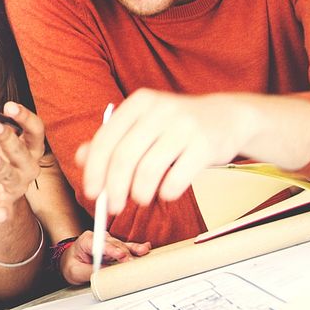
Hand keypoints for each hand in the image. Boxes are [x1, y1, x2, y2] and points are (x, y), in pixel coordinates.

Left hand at [0, 102, 45, 219]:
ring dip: (2, 168)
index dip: (24, 117)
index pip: (35, 130)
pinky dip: (4, 213)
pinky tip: (0, 215)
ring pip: (13, 176)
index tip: (9, 106)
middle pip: (22, 151)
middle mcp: (30, 167)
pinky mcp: (6, 202)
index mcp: (31, 148)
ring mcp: (20, 185)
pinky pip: (7, 209)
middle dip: (8, 138)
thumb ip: (0, 127)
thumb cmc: (0, 162)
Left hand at [60, 231, 150, 284]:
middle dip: (125, 254)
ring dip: (133, 250)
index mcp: (87, 241)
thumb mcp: (75, 271)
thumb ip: (89, 271)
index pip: (101, 245)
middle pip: (114, 245)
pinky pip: (127, 248)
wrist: (71, 261)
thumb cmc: (72, 264)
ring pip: (123, 246)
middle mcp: (99, 239)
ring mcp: (108, 242)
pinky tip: (145, 248)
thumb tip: (106, 272)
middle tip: (133, 263)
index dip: (112, 250)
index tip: (121, 255)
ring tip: (144, 251)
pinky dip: (136, 249)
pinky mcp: (115, 248)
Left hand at [76, 90, 257, 214]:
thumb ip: (111, 139)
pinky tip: (165, 194)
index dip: (94, 170)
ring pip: (148, 169)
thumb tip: (80, 157)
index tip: (91, 192)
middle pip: (124, 157)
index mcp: (138, 103)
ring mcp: (184, 126)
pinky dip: (166, 192)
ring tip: (140, 199)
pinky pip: (176, 177)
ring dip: (139, 193)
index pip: (106, 140)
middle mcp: (159, 110)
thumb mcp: (142, 125)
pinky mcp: (205, 144)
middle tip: (111, 206)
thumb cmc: (176, 127)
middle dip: (114, 188)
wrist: (228, 117)